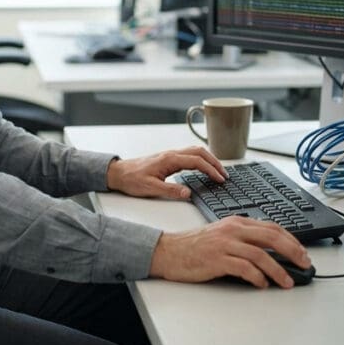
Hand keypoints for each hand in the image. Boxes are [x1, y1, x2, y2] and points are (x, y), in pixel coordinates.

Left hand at [106, 146, 225, 199]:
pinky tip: (203, 168)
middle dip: (215, 162)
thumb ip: (170, 190)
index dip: (211, 170)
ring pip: (195, 151)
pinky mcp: (168, 159)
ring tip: (218, 171)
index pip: (196, 161)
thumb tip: (188, 193)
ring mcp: (170, 155)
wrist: (118, 173)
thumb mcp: (150, 188)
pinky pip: (189, 155)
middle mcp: (171, 154)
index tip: (220, 179)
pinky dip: (201, 160)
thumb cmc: (131, 179)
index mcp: (169, 159)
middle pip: (200, 152)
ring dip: (209, 159)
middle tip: (224, 175)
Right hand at [149, 216, 310, 288]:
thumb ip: (243, 238)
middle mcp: (233, 230)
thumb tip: (269, 252)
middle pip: (271, 237)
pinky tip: (263, 284)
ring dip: (278, 270)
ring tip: (287, 282)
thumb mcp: (222, 234)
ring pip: (261, 254)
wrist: (169, 251)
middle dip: (293, 251)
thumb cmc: (195, 246)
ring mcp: (225, 244)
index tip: (302, 252)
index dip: (292, 240)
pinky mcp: (217, 259)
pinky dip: (257, 277)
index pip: (272, 227)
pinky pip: (244, 268)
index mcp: (236, 222)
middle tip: (305, 263)